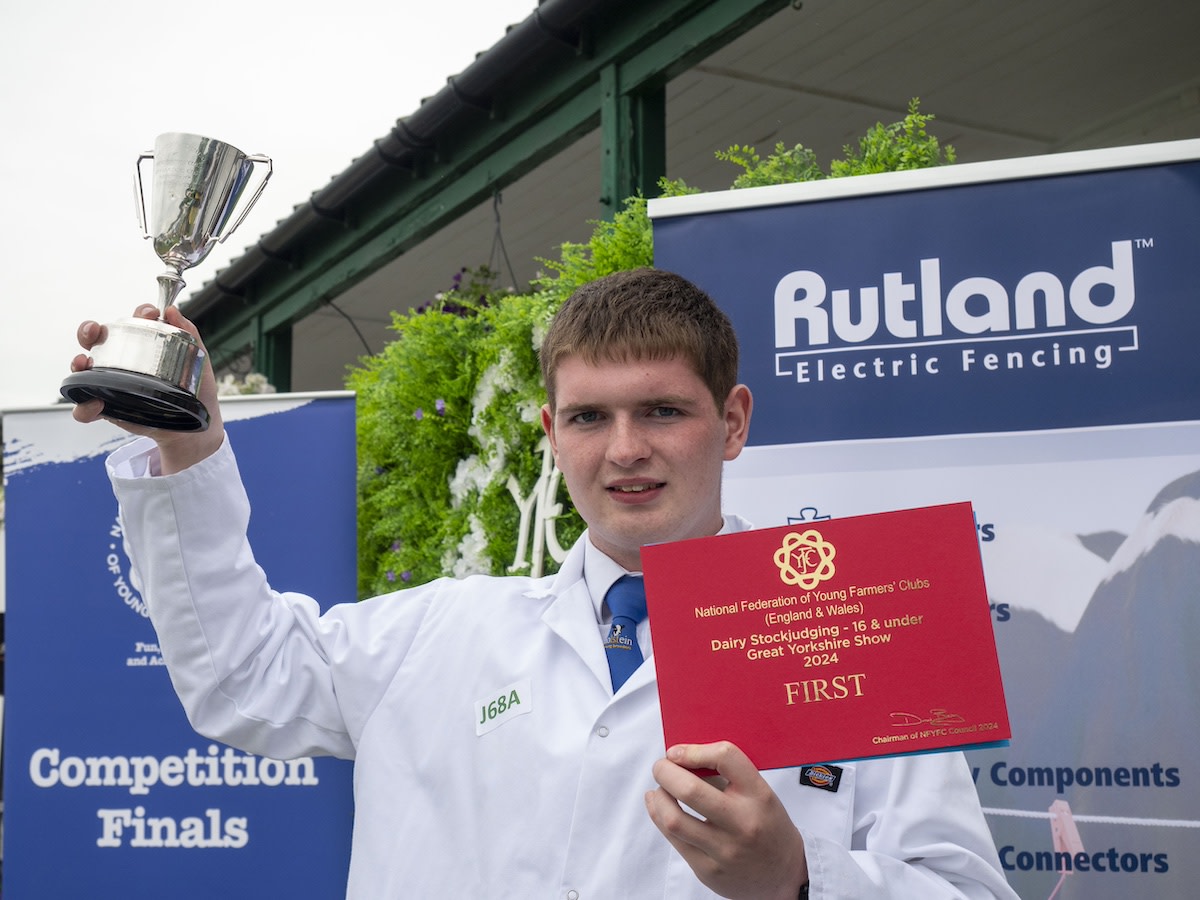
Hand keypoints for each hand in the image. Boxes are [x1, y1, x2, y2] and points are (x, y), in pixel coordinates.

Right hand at [71, 304, 225, 473]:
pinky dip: (83, 407)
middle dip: (89, 330)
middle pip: (97, 339)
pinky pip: (85, 407)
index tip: (150, 314)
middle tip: (94, 331)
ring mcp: (113, 383)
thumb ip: (190, 335)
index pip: (135, 323)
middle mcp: (124, 361)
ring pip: (84, 368)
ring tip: (83, 364)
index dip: (137, 314)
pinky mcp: (108, 407)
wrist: (195, 427)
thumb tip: (173, 312)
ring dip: (78, 363)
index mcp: (145, 346)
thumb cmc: (195, 391)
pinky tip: (95, 406)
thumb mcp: (198, 361)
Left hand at [645, 741, 807, 899]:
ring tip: (659, 788)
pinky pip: (674, 840)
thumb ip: (725, 775)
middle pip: (690, 790)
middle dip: (665, 772)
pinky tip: (659, 805)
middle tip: (661, 766)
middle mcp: (743, 824)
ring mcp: (725, 851)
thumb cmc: (766, 824)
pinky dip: (659, 816)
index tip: (677, 751)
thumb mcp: (759, 793)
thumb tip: (681, 757)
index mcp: (759, 796)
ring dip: (659, 796)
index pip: (725, 758)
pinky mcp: (709, 871)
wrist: (783, 875)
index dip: (694, 750)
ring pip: (674, 819)